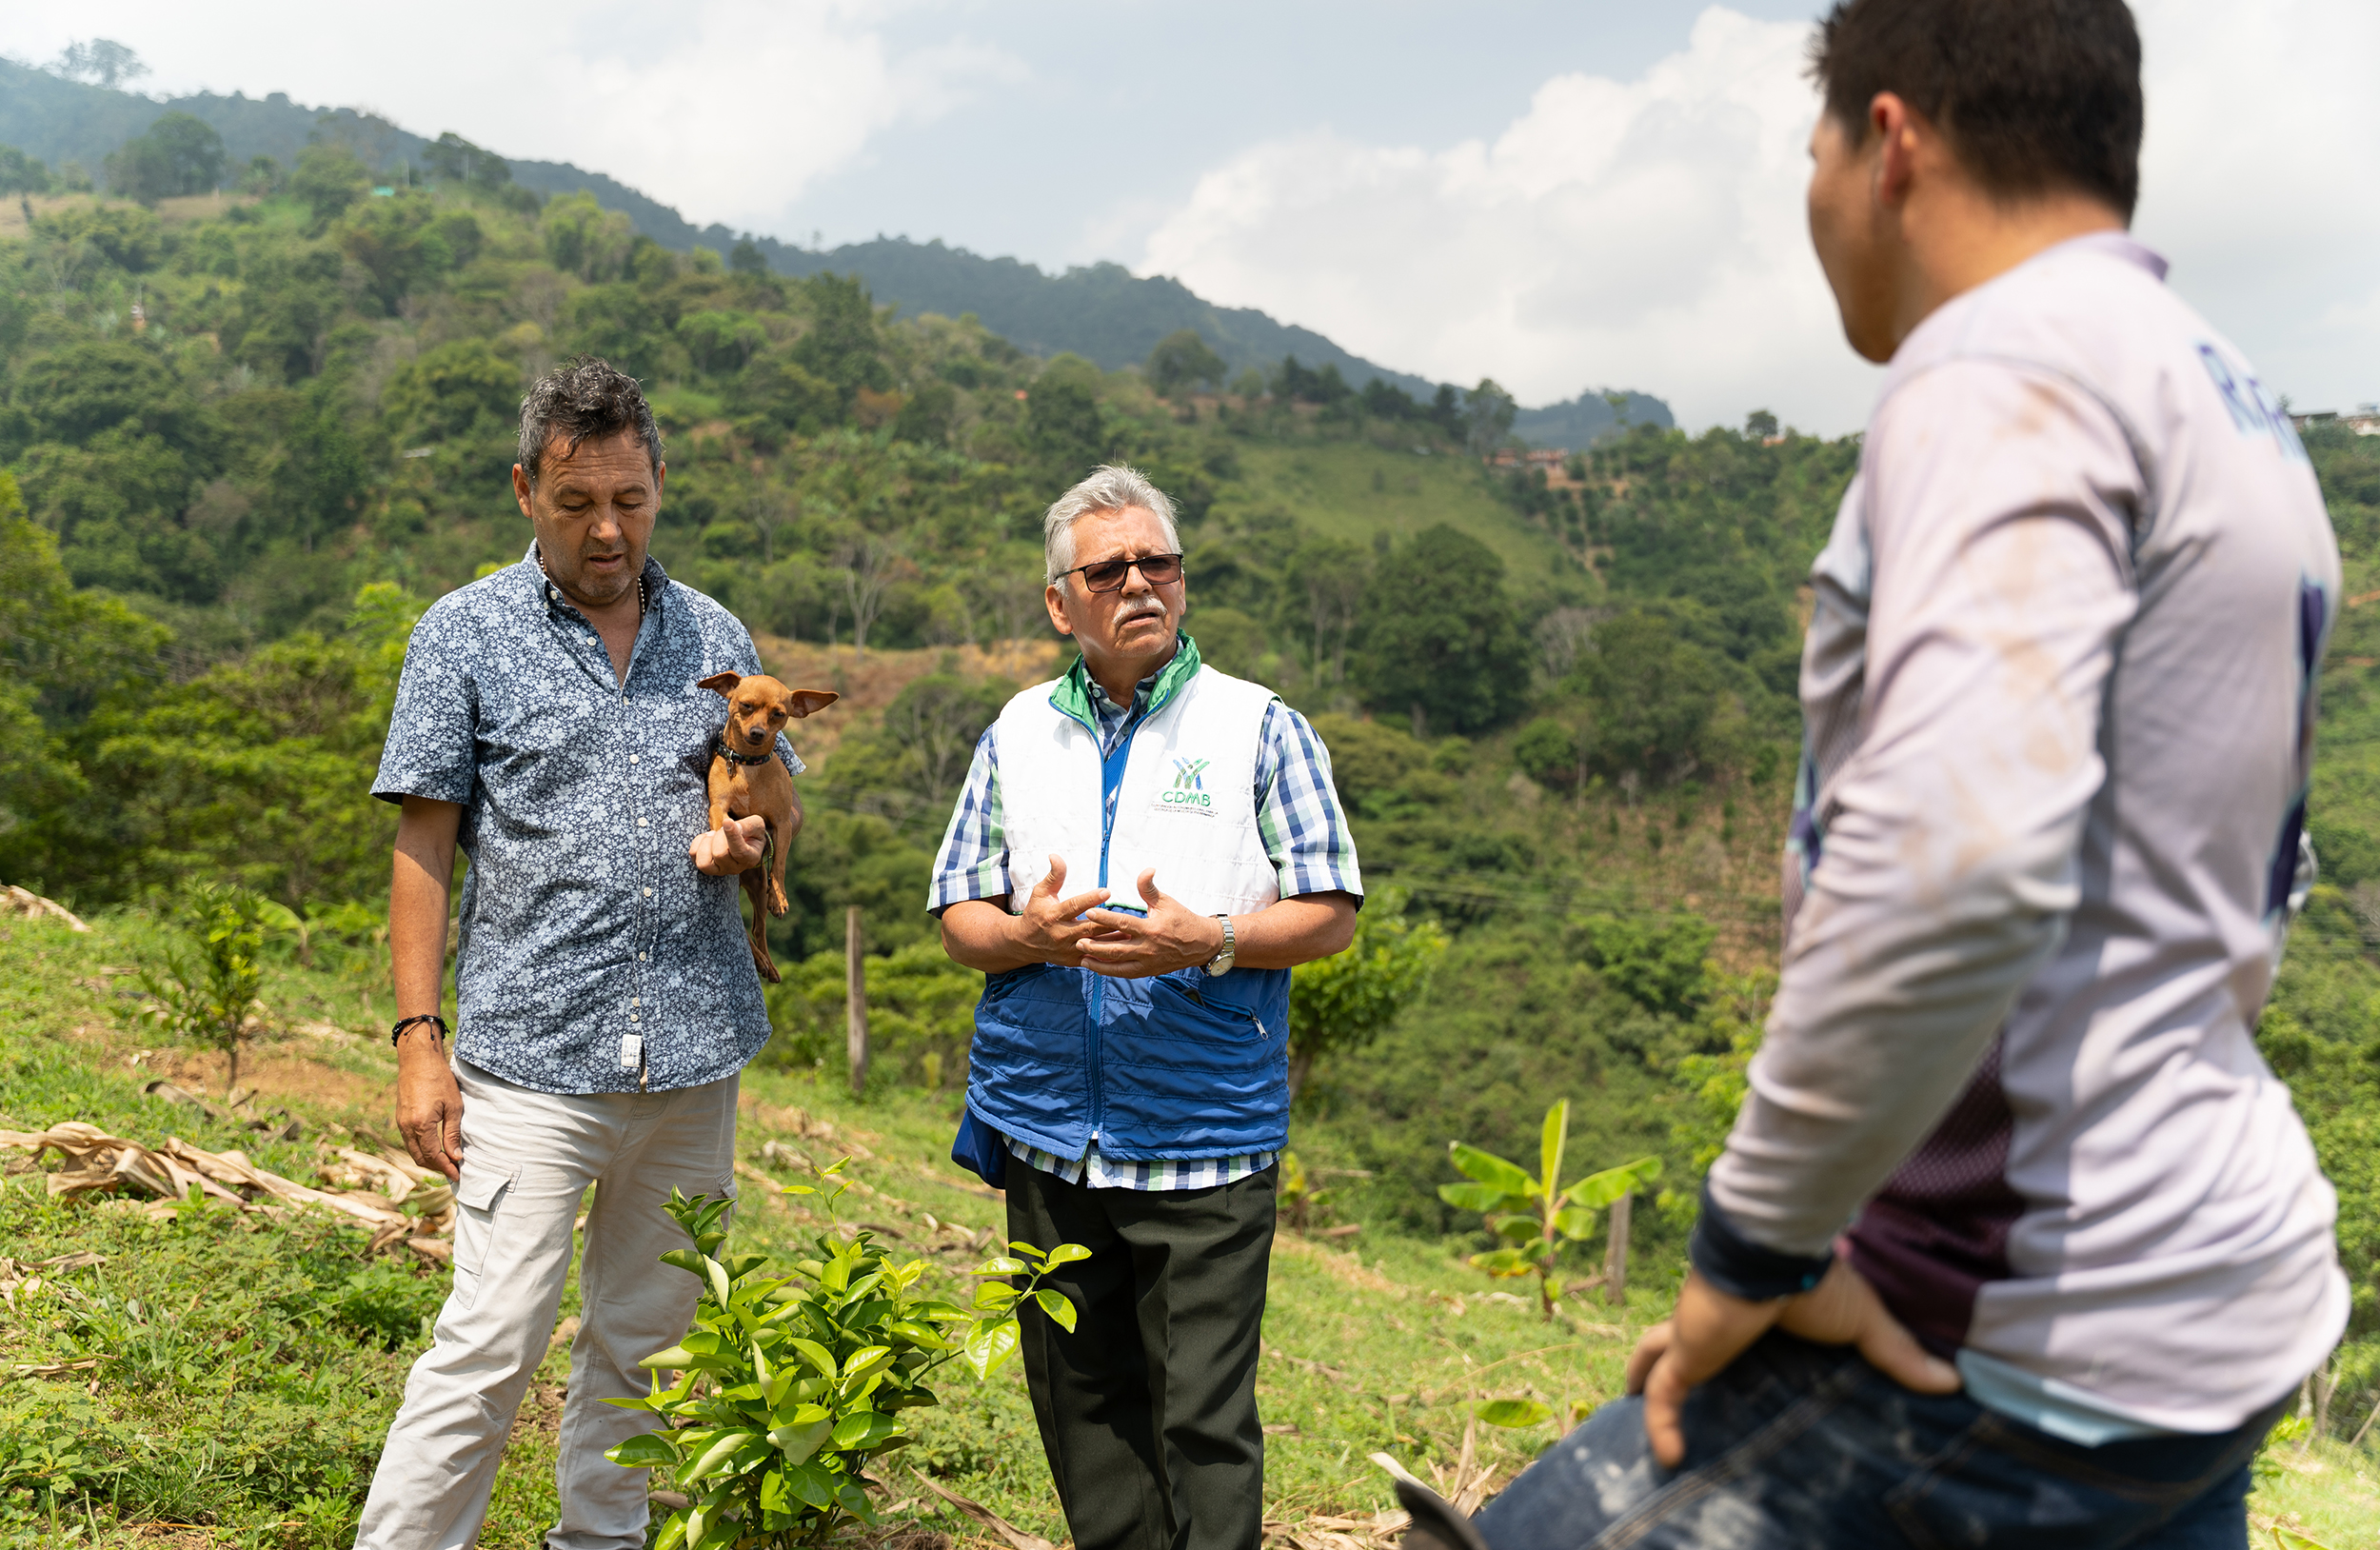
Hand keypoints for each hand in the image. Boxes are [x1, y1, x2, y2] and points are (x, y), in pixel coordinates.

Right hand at [394, 1032, 464, 1181]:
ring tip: (446, 1162)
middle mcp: (406, 1127)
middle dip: (436, 1167)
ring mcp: (400, 1123)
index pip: (433, 1156)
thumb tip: (455, 1156)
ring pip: (413, 1151)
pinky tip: (433, 1148)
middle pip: (420, 1158)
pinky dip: (421, 1149)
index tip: (457, 1175)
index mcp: (420, 1125)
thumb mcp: (453, 1106)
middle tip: (453, 1171)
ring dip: (428, 1160)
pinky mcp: (400, 1118)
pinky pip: (409, 1141)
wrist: (418, 1059)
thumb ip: (453, 1133)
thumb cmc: (439, 1079)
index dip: (446, 1167)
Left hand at [690, 814, 766, 875]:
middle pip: (719, 854)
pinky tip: (708, 838)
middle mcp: (735, 868)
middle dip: (719, 836)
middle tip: (724, 828)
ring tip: (714, 835)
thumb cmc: (751, 832)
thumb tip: (729, 825)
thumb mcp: (756, 825)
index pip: (740, 852)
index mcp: (750, 858)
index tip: (728, 821)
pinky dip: (698, 842)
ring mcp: (719, 870)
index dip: (732, 837)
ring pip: (704, 863)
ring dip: (706, 843)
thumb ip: (747, 825)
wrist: (744, 840)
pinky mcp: (706, 867)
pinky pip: (694, 855)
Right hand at [1006, 855, 1116, 966]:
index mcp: (1054, 915)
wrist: (1025, 943)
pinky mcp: (1074, 961)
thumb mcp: (1041, 893)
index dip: (1090, 899)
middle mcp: (1061, 934)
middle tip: (1127, 914)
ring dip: (1114, 939)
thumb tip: (1056, 856)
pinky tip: (1126, 948)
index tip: (1107, 890)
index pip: (1074, 906)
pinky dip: (1109, 954)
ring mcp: (1068, 949)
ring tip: (1132, 930)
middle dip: (1108, 921)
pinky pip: (1095, 958)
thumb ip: (1053, 876)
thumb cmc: (1036, 913)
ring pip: (1096, 945)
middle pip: (1089, 928)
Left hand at [1077, 870, 1225, 978]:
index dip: (1105, 918)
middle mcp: (1148, 948)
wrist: (1201, 944)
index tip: (1089, 912)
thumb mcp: (1166, 901)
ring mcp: (1148, 962)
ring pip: (1118, 966)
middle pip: (1116, 949)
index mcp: (1151, 929)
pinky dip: (1110, 971)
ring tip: (1082, 959)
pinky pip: (1125, 973)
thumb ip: (1150, 888)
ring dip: (1099, 963)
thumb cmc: (1181, 919)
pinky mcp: (1148, 971)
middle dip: (1095, 946)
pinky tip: (1096, 967)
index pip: (1124, 923)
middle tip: (1077, 941)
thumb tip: (1146, 869)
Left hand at [1626, 1260, 1957, 1468]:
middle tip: (1673, 1394)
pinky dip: (1661, 1424)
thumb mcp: (1864, 1321)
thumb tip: (1950, 1381)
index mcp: (1755, 1313)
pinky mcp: (1686, 1351)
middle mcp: (1717, 1323)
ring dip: (1643, 1382)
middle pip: (1682, 1344)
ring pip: (1656, 1361)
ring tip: (1634, 1413)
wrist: (1778, 1251)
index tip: (1732, 1378)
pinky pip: (1663, 1393)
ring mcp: (1696, 1336)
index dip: (1726, 1350)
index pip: (1732, 1333)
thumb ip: (1896, 1353)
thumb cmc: (1818, 1279)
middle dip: (1671, 1364)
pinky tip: (1668, 1457)